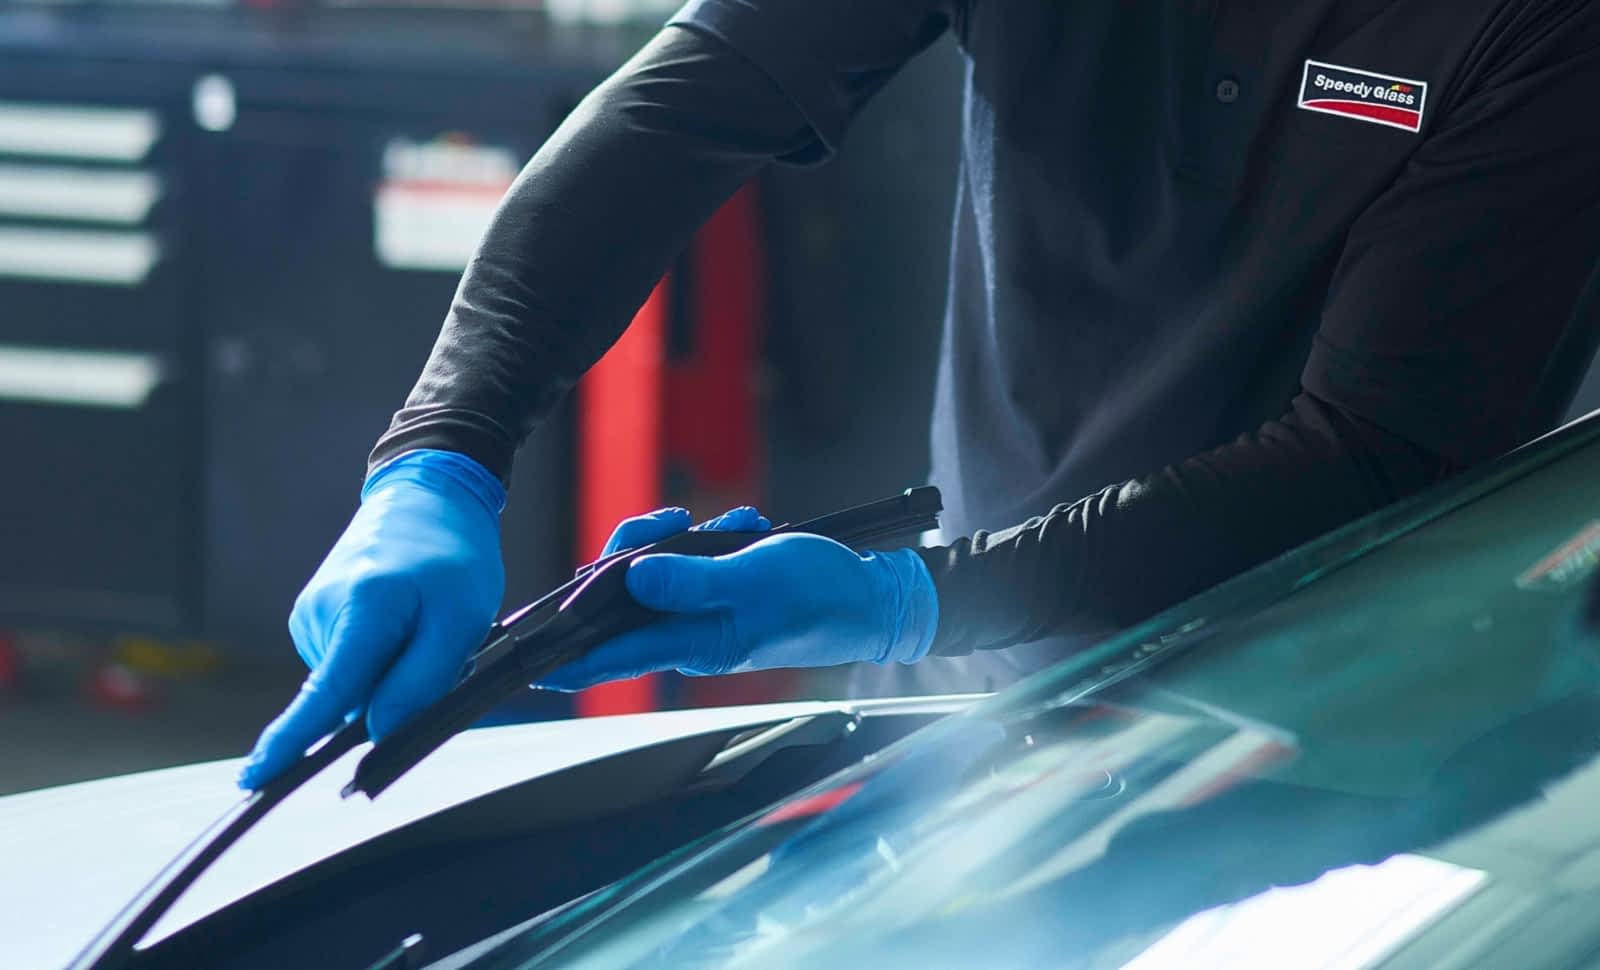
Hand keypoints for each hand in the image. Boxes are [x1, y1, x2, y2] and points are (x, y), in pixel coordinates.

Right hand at [238, 450, 505, 789]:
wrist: (427, 495)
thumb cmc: (452, 555)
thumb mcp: (461, 620)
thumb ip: (419, 682)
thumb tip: (376, 733)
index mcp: (360, 612)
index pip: (326, 694)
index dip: (293, 741)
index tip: (256, 778)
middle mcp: (320, 615)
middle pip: (351, 697)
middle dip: (395, 693)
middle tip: (437, 644)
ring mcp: (311, 616)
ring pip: (353, 682)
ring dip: (390, 670)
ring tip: (418, 620)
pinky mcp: (315, 617)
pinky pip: (349, 663)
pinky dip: (379, 655)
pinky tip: (399, 619)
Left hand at [536, 526, 938, 691]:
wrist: (874, 598)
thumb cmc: (824, 595)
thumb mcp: (759, 577)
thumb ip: (694, 580)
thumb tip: (632, 580)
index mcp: (694, 644)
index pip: (610, 658)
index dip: (564, 659)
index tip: (524, 660)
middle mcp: (689, 636)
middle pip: (622, 605)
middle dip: (630, 557)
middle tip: (671, 524)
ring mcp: (704, 617)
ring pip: (652, 581)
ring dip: (676, 543)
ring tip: (726, 526)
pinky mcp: (719, 597)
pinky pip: (686, 569)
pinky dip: (704, 544)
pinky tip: (738, 529)